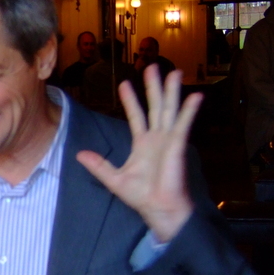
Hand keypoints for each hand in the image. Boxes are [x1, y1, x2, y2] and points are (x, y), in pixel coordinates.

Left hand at [76, 64, 200, 242]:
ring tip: (174, 72)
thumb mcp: (114, 179)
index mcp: (142, 143)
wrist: (158, 209)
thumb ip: (98, 165)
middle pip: (155, 106)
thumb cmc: (141, 196)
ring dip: (172, 91)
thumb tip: (78, 155)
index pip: (136, 116)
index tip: (125, 84)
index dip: (131, 100)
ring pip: (170, 110)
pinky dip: (189, 110)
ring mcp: (169, 140)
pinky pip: (184, 124)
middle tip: (153, 65)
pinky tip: (195, 96)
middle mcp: (157, 138)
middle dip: (153, 87)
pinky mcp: (178, 145)